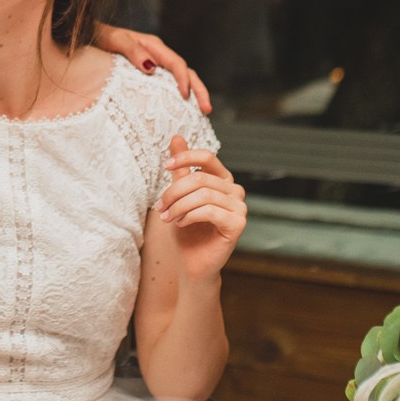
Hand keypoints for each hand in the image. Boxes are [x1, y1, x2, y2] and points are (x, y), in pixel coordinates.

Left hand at [92, 25, 211, 113]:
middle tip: (207, 110)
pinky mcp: (151, 74)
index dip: (183, 79)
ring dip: (194, 95)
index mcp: (154, 46)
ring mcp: (156, 64)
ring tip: (203, 113)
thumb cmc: (102, 37)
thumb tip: (151, 67)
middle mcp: (159, 55)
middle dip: (199, 90)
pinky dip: (180, 96)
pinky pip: (169, 85)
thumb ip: (132, 51)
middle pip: (186, 72)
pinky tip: (183, 111)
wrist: (91, 36)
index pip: (176, 63)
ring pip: (181, 79)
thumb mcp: (116, 41)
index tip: (186, 96)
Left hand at [155, 134, 245, 280]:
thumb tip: (177, 137)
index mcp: (223, 180)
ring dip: (179, 206)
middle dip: (174, 192)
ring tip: (168, 217)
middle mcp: (235, 191)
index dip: (185, 157)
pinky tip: (181, 224)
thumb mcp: (180, 196)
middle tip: (160, 207)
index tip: (165, 166)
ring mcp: (240, 207)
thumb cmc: (187, 230)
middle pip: (200, 179)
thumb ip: (181, 169)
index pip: (207, 157)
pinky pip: (209, 210)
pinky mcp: (238, 223)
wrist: (192, 263)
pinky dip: (189, 215)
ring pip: (203, 195)